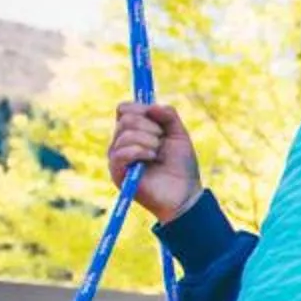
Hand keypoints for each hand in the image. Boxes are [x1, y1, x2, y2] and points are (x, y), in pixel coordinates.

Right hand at [107, 101, 200, 220]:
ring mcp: (117, 158)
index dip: (141, 108)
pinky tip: (152, 158)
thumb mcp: (179, 134)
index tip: (158, 120)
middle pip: (125, 119)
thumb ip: (169, 115)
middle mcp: (121, 143)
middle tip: (161, 141)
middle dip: (149, 126)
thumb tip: (151, 107)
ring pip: (125, 134)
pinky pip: (120, 153)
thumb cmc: (181, 166)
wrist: (184, 194)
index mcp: (133, 132)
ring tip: (158, 154)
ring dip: (148, 141)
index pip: (124, 109)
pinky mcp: (117, 173)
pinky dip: (140, 151)